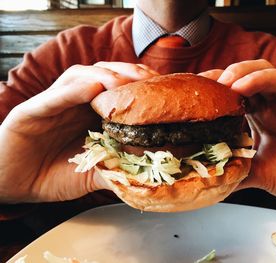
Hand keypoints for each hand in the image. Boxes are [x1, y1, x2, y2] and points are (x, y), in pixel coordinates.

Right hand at [0, 62, 158, 202]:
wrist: (12, 184)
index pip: (118, 90)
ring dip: (104, 77)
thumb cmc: (52, 174)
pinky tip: (92, 88)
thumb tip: (149, 173)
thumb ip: (117, 168)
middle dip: (129, 75)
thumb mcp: (93, 173)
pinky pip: (53, 97)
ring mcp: (53, 103)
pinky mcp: (30, 111)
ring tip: (124, 83)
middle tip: (151, 81)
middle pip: (104, 75)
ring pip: (80, 77)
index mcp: (90, 113)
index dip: (141, 87)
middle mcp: (74, 102)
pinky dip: (73, 91)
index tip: (163, 92)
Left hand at [199, 59, 275, 201]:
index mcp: (262, 113)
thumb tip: (207, 181)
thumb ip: (235, 172)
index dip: (220, 83)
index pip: (238, 88)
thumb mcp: (259, 173)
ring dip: (262, 78)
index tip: (200, 85)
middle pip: (258, 73)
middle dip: (237, 73)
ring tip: (242, 86)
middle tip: (220, 83)